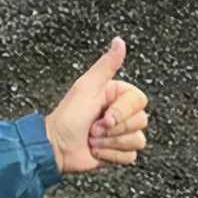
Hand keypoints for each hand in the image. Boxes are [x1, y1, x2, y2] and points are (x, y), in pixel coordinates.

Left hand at [43, 38, 147, 173]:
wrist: (57, 147)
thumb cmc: (68, 117)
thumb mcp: (87, 87)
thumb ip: (106, 65)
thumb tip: (119, 41)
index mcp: (117, 94)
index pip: (139, 101)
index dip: (123, 112)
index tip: (105, 116)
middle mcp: (122, 112)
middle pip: (141, 121)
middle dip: (113, 130)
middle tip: (94, 128)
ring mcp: (121, 133)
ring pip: (137, 140)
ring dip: (111, 143)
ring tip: (93, 139)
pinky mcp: (119, 152)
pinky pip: (130, 157)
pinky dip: (111, 156)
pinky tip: (97, 150)